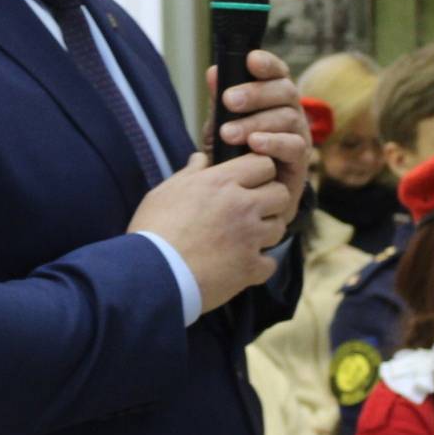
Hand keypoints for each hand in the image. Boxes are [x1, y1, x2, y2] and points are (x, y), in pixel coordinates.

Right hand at [129, 152, 289, 312]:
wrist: (152, 275)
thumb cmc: (153, 231)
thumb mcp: (165, 192)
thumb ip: (190, 173)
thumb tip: (202, 158)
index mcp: (221, 182)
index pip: (264, 164)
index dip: (258, 172)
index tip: (248, 182)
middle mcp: (242, 205)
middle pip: (281, 193)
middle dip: (270, 200)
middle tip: (251, 210)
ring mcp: (249, 237)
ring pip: (279, 227)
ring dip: (265, 232)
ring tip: (244, 239)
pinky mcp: (250, 267)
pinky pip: (270, 262)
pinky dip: (258, 265)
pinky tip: (240, 265)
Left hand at [202, 52, 310, 222]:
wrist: (242, 197)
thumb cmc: (233, 155)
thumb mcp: (220, 126)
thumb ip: (219, 103)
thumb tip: (213, 72)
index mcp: (273, 97)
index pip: (277, 73)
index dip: (267, 64)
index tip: (251, 60)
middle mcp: (291, 111)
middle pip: (285, 91)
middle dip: (256, 93)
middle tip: (228, 100)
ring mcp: (299, 135)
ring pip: (288, 118)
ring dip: (257, 122)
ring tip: (230, 132)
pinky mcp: (300, 162)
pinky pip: (294, 146)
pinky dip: (273, 143)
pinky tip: (254, 145)